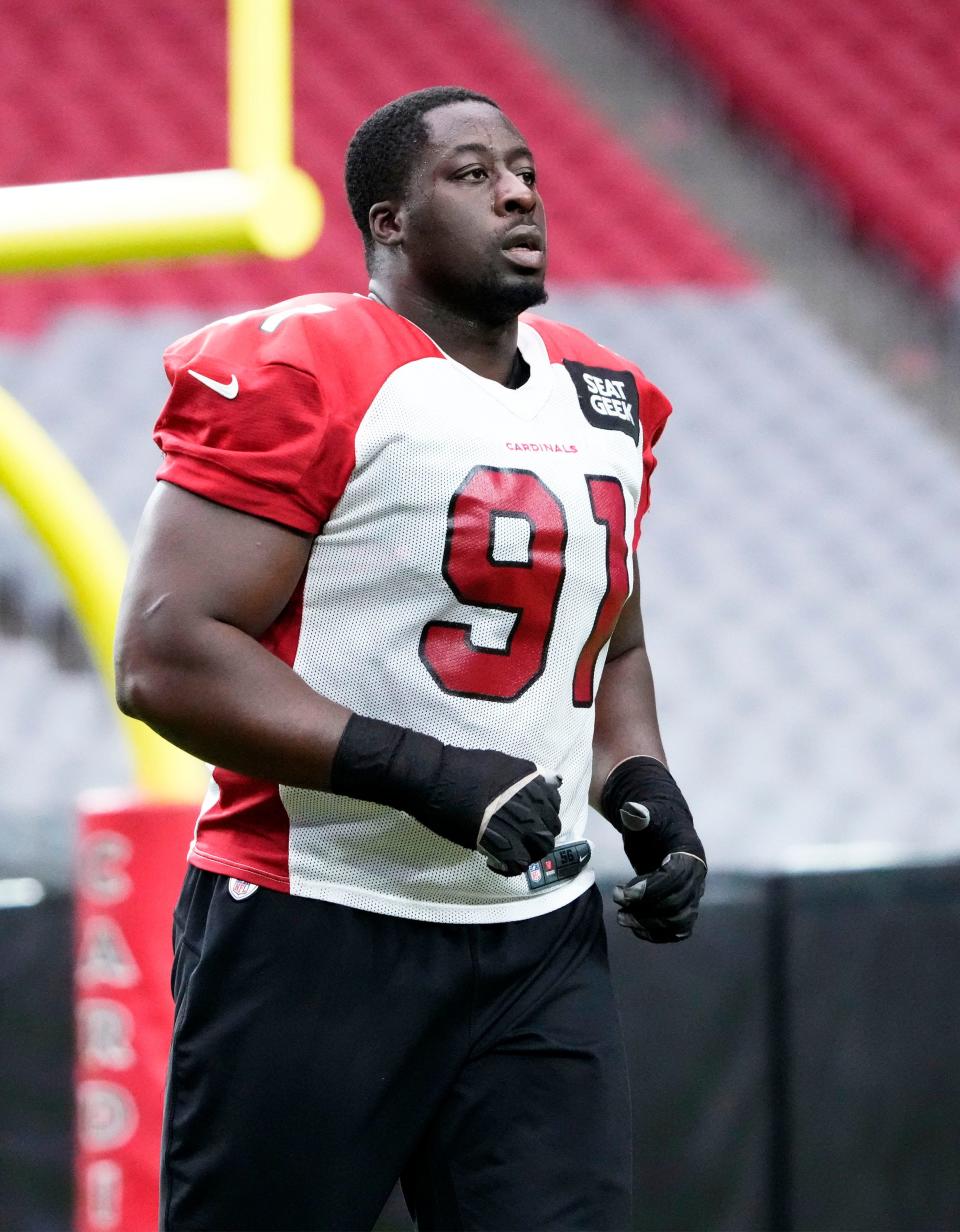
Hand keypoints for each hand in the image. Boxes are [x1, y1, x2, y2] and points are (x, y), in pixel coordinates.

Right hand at [479, 773, 561, 876]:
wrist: (442, 781)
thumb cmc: (470, 767)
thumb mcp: (508, 763)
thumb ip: (532, 776)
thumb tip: (553, 780)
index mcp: (536, 789)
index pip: (553, 806)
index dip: (543, 813)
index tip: (531, 815)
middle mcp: (534, 812)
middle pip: (550, 831)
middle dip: (539, 834)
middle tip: (521, 834)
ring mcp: (522, 832)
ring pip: (539, 850)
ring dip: (528, 851)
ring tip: (511, 849)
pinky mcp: (504, 850)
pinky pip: (517, 866)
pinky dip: (508, 867)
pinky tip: (494, 861)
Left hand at [600, 759, 706, 943]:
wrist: (665, 828)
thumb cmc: (655, 822)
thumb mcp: (647, 814)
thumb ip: (640, 815)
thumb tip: (632, 810)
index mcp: (690, 854)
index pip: (675, 878)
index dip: (649, 889)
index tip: (623, 893)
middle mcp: (697, 878)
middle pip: (678, 903)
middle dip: (647, 909)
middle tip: (619, 908)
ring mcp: (693, 894)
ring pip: (680, 920)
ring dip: (651, 925)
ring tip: (623, 919)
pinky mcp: (685, 906)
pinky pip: (678, 929)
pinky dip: (659, 934)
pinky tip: (636, 929)